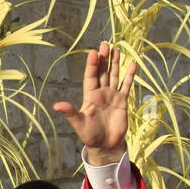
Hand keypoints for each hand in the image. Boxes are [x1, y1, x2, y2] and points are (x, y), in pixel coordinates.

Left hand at [53, 41, 135, 164]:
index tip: (93, 52)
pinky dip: (130, 75)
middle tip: (105, 44)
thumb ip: (70, 113)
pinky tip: (133, 64)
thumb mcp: (78, 123)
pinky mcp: (123, 101)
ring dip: (115, 63)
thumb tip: (56, 106)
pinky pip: (126, 85)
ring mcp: (112, 95)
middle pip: (102, 72)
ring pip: (114, 75)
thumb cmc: (89, 135)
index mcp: (90, 96)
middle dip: (104, 58)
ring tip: (117, 49)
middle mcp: (101, 92)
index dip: (92, 64)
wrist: (105, 144)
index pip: (90, 76)